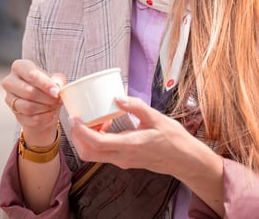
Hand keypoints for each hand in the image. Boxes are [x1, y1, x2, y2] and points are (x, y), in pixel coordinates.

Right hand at [2, 59, 65, 145]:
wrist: (43, 102)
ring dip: (46, 108)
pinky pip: (30, 119)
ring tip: (54, 106)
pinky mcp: (15, 114)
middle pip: (29, 92)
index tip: (57, 92)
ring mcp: (9, 99)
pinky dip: (44, 118)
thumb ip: (58, 80)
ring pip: (28, 107)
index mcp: (19, 67)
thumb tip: (57, 85)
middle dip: (47, 98)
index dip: (45, 84)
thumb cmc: (48, 86)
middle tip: (58, 100)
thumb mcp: (55, 78)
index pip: (31, 74)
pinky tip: (50, 114)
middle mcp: (9, 81)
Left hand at [68, 95, 192, 175]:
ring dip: (87, 138)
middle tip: (79, 118)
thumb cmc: (173, 139)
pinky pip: (103, 153)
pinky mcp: (124, 160)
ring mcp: (123, 161)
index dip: (81, 131)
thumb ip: (136, 107)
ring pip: (94, 155)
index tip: (74, 118)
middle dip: (77, 136)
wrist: (184, 160)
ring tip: (96, 119)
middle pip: (88, 153)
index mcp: (129, 146)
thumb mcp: (156, 118)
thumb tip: (117, 97)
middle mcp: (122, 157)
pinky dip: (98, 140)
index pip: (97, 143)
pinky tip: (107, 125)